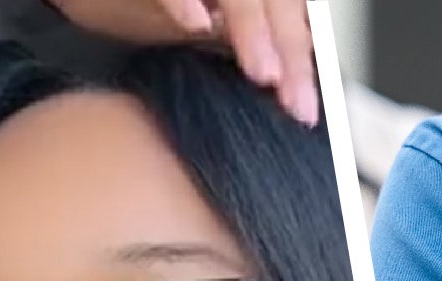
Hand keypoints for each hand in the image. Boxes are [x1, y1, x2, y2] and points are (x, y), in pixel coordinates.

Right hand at [47, 0, 318, 125]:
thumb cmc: (135, 5)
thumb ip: (241, 46)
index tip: (305, 109)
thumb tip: (288, 83)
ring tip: (262, 72)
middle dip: (288, 52)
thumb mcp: (198, 30)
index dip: (300, 61)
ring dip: (251, 28)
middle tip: (293, 100)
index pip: (288, 17)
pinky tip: (195, 23)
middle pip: (275, 2)